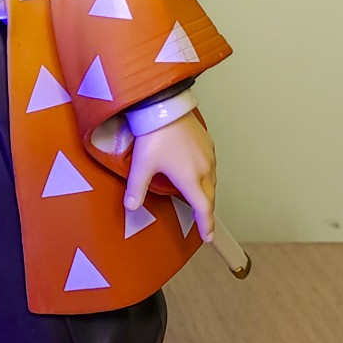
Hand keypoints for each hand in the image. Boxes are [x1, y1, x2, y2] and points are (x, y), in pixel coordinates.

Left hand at [123, 112, 216, 241]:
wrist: (165, 105)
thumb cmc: (155, 134)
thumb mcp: (141, 165)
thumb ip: (135, 189)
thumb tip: (130, 207)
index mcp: (190, 178)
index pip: (202, 208)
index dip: (206, 225)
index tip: (208, 237)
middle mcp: (204, 168)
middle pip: (210, 196)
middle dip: (206, 211)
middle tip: (202, 221)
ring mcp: (208, 154)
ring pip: (212, 180)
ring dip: (207, 193)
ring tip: (198, 199)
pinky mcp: (207, 142)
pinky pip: (211, 165)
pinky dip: (207, 176)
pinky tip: (197, 173)